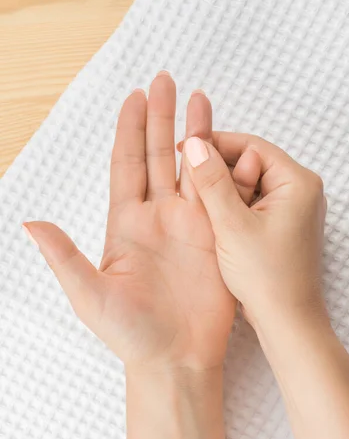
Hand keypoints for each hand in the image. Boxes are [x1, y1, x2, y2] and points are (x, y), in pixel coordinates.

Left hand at [23, 74, 257, 371]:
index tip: (134, 96)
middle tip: (166, 80)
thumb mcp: (89, 296)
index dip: (129, 130)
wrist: (176, 359)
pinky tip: (228, 142)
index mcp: (126, 224)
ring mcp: (189, 226)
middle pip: (158, 156)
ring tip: (200, 99)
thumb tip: (30, 223)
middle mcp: (158, 218)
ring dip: (195, 133)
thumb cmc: (131, 333)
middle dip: (161, 118)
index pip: (126, 165)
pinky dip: (223, 167)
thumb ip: (64, 256)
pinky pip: (221, 195)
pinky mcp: (217, 238)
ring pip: (192, 168)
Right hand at [183, 132, 327, 332]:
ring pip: (250, 185)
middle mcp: (302, 191)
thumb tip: (196, 144)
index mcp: (298, 182)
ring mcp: (295, 210)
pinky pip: (254, 205)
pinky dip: (234, 209)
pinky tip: (215, 223)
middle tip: (190, 184)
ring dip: (225, 193)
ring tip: (201, 208)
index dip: (216, 145)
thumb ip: (213, 182)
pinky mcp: (285, 227)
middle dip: (220, 172)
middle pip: (251, 163)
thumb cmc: (267, 278)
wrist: (287, 322)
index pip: (251, 146)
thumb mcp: (232, 225)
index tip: (184, 150)